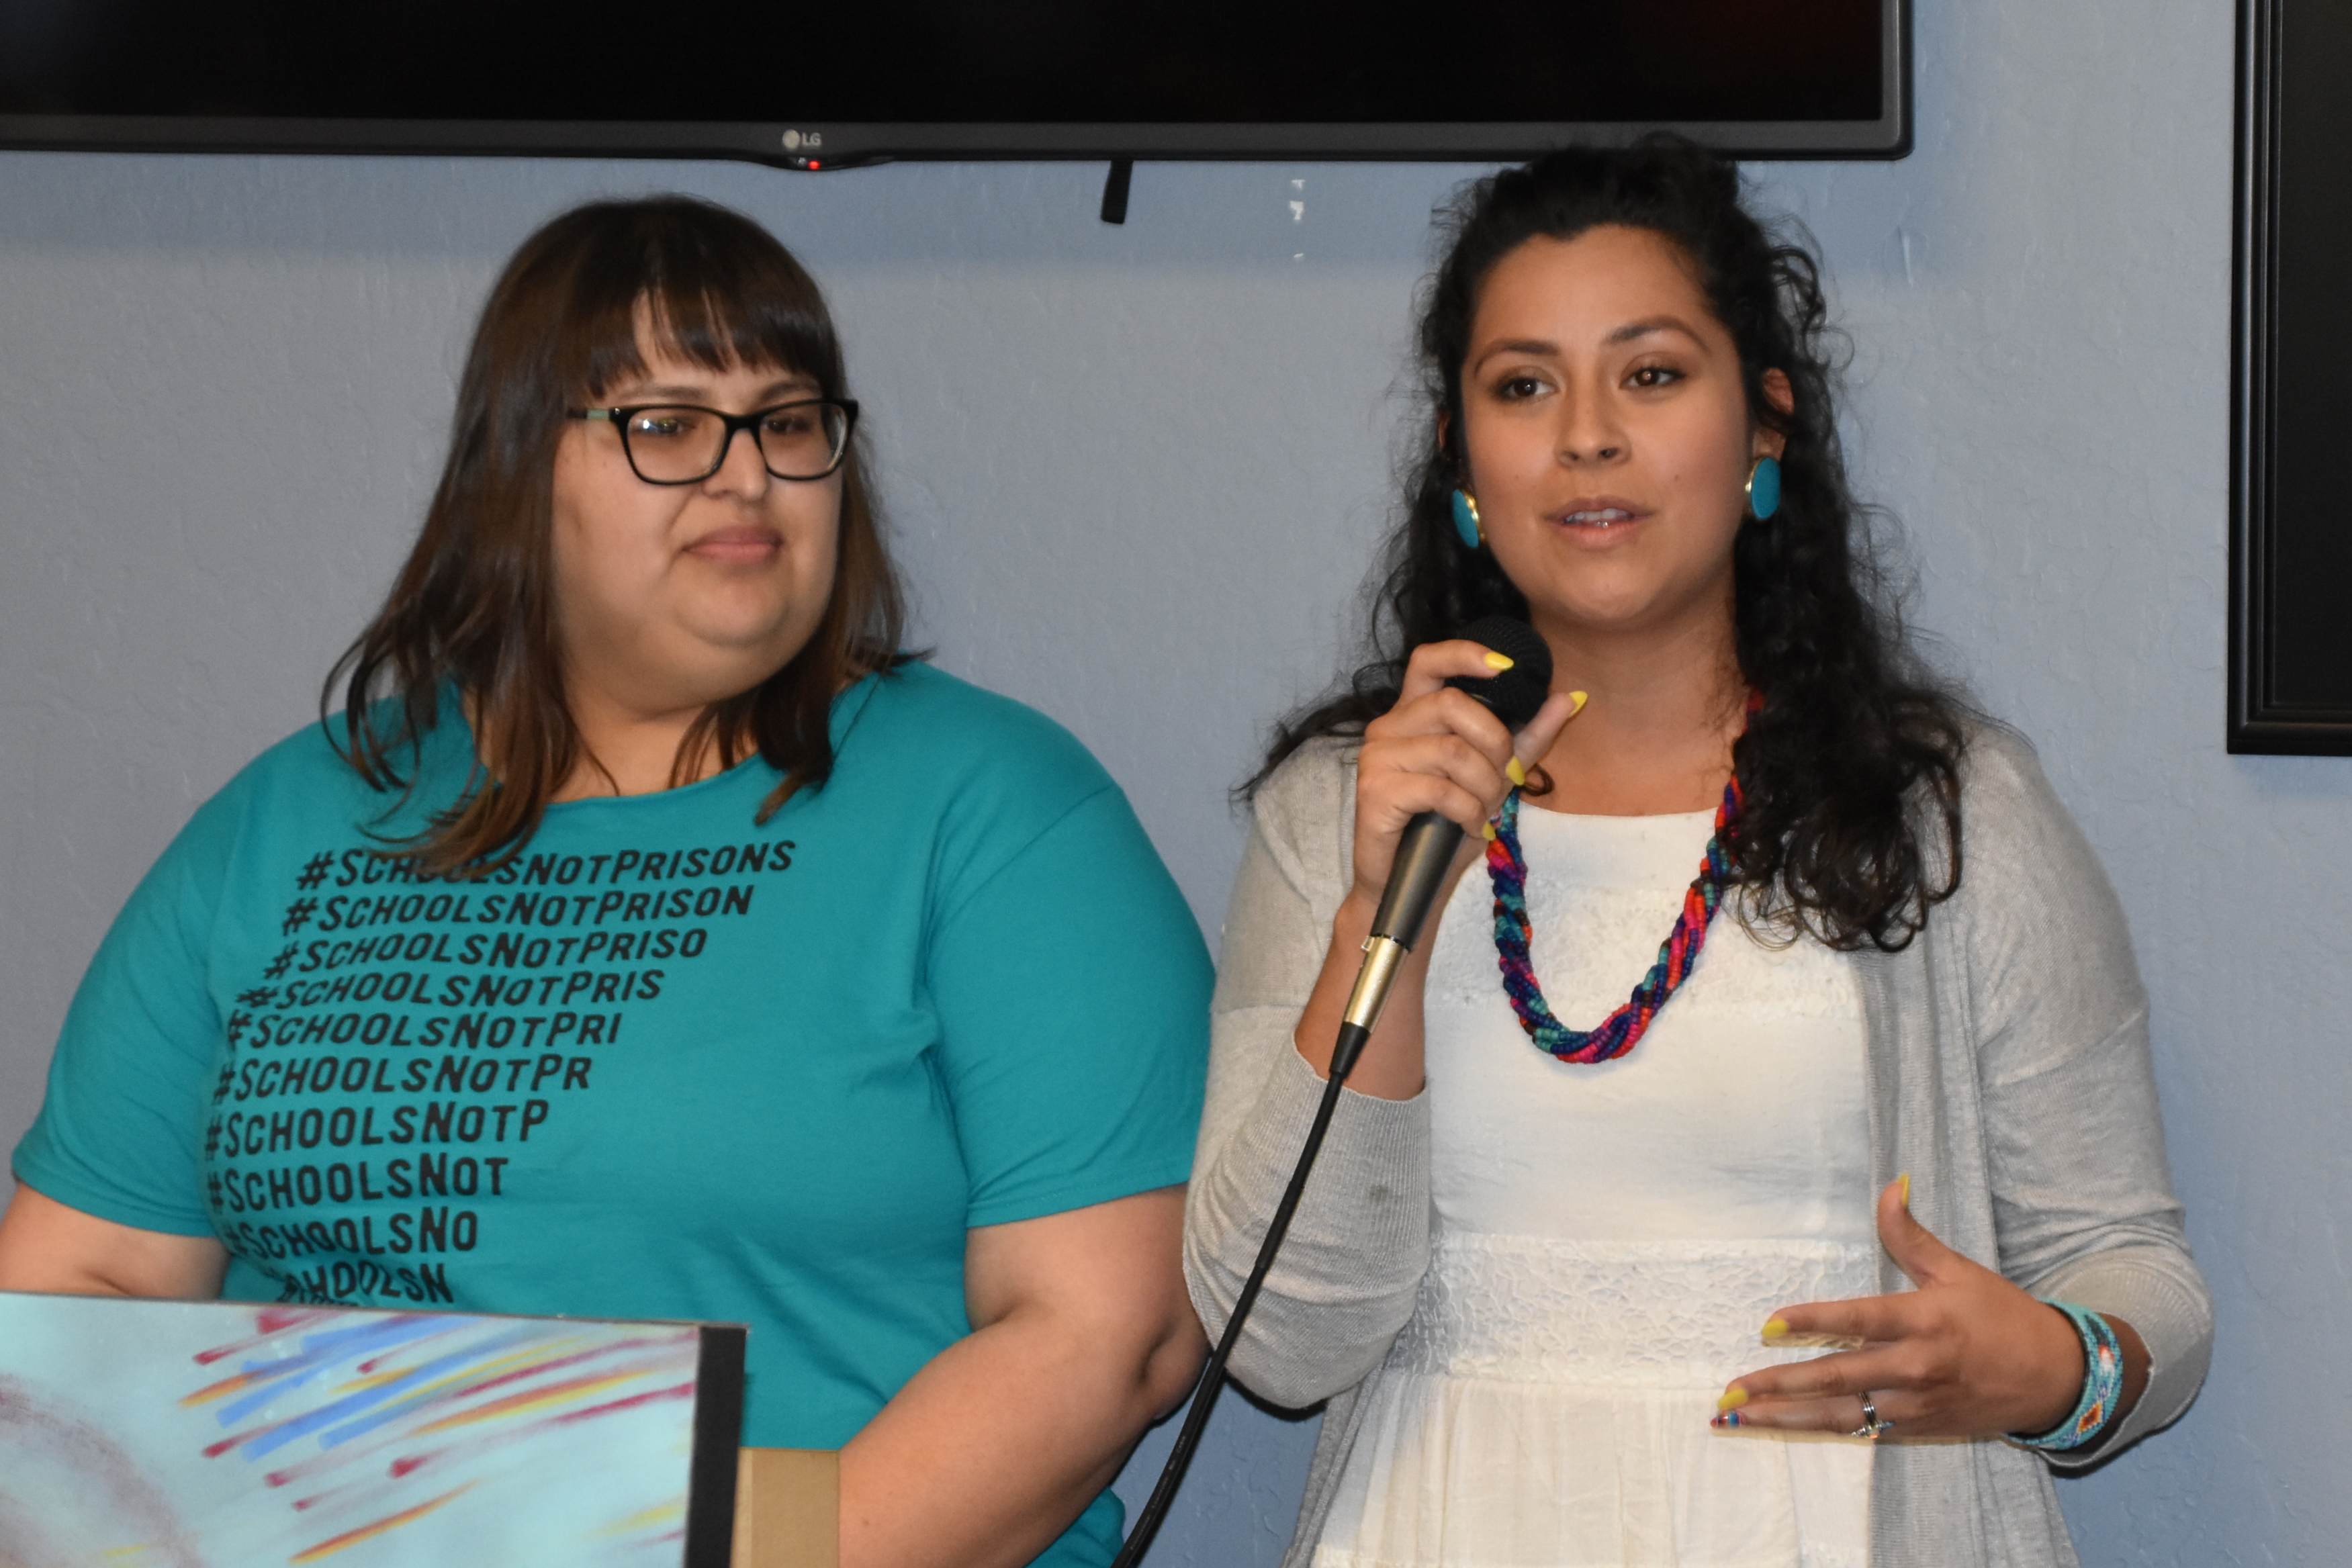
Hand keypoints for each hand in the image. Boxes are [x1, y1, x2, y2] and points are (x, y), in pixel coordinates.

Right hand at [1349, 638, 1581, 908]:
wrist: (1407, 885)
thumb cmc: (1444, 828)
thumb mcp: (1494, 777)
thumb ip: (1527, 736)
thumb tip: (1570, 697)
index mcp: (1413, 715)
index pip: (1429, 660)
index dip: (1465, 654)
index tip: (1506, 666)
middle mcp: (1388, 727)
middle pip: (1451, 704)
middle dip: (1494, 743)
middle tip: (1503, 780)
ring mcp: (1377, 757)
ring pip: (1452, 751)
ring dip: (1484, 787)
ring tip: (1483, 812)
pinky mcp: (1375, 791)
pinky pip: (1441, 789)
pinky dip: (1468, 812)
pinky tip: (1468, 827)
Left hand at [1711, 1178, 2145, 1442]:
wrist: (2056, 1379)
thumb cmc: (2003, 1317)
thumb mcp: (1959, 1269)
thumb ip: (1911, 1235)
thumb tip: (1890, 1185)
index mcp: (1924, 1321)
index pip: (1858, 1321)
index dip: (1813, 1322)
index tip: (1769, 1325)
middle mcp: (1915, 1367)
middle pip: (1837, 1378)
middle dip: (1779, 1384)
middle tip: (1729, 1390)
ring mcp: (1914, 1403)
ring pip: (1840, 1414)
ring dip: (1785, 1418)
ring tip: (1735, 1419)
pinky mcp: (1917, 1428)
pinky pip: (1860, 1431)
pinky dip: (1818, 1429)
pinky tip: (1780, 1427)